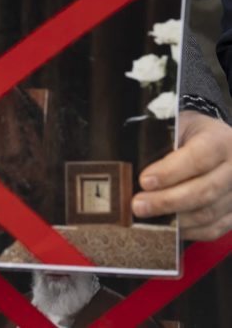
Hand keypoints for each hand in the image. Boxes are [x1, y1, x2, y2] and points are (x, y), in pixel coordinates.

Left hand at [131, 112, 231, 239]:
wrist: (219, 142)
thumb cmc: (192, 133)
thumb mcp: (179, 124)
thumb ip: (163, 140)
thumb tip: (135, 164)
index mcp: (221, 141)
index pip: (197, 158)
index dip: (170, 172)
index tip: (144, 181)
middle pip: (203, 191)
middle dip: (167, 201)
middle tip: (138, 205)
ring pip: (208, 214)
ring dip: (175, 220)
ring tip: (148, 219)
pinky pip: (213, 229)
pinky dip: (189, 231)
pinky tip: (168, 228)